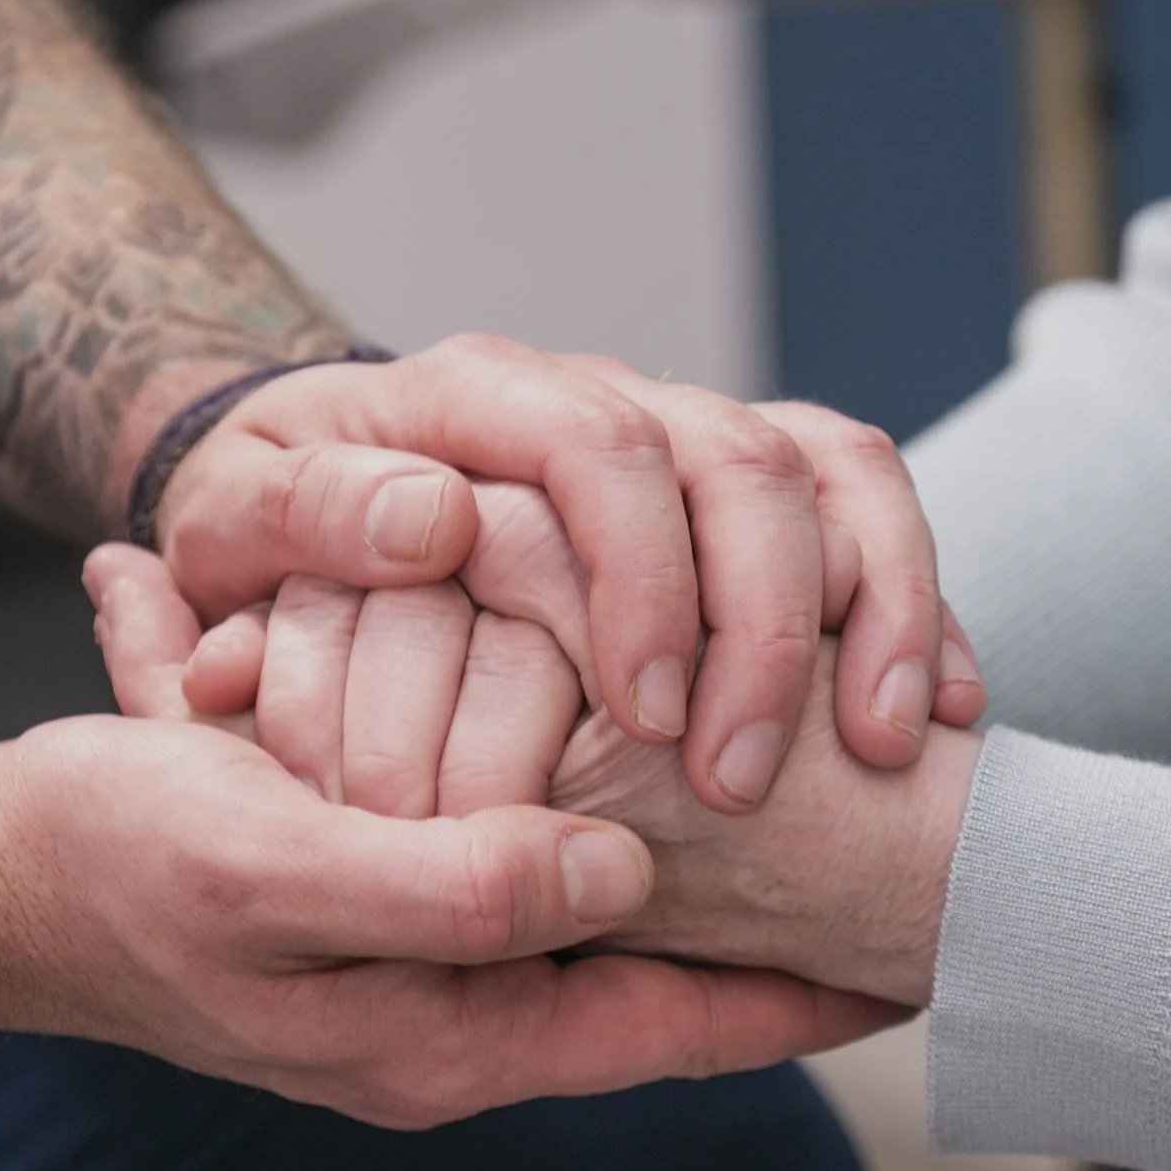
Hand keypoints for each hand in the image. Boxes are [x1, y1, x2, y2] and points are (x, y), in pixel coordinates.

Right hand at [0, 548, 901, 1129]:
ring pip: (591, 899)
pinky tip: (636, 729)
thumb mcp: (273, 870)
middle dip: (759, 922)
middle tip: (886, 858)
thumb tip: (613, 870)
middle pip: (649, 969)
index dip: (796, 1000)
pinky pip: (511, 846)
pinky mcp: (390, 880)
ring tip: (800, 780)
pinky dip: (576, 797)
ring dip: (682, 845)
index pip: (668, 1026)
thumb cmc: (114, 871)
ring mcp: (423, 949)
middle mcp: (453, 1004)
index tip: (919, 958)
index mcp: (445, 1035)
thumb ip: (445, 886)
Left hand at [153, 334, 984, 810]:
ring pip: (829, 473)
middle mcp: (604, 396)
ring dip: (868, 611)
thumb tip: (434, 517)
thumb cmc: (279, 535)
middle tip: (737, 776)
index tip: (642, 716)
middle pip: (737, 459)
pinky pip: (872, 509)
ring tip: (877, 749)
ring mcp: (690, 433)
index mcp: (478, 394)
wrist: (321, 505)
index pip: (594, 443)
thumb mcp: (237, 523)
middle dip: (760, 623)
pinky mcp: (755, 484)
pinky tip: (934, 712)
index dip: (637, 574)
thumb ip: (304, 520)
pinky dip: (913, 606)